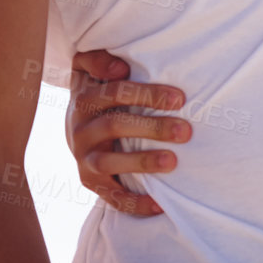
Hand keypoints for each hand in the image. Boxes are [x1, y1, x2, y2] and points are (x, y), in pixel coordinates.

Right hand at [66, 49, 189, 216]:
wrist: (77, 128)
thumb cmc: (98, 91)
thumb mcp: (89, 69)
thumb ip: (98, 58)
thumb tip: (120, 66)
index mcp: (84, 98)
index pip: (115, 92)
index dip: (147, 94)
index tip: (180, 98)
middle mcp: (80, 129)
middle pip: (115, 126)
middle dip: (152, 128)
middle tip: (186, 131)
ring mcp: (84, 158)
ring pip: (109, 162)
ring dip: (141, 163)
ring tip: (172, 162)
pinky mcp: (90, 182)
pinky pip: (111, 196)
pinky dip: (134, 203)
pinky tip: (159, 204)